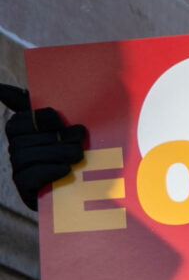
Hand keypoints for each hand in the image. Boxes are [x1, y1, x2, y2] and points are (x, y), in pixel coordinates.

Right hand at [4, 84, 87, 210]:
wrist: (89, 190)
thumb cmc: (76, 151)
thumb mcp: (65, 128)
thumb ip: (40, 108)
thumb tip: (0, 89)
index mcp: (23, 133)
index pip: (18, 121)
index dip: (36, 117)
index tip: (58, 117)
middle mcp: (16, 150)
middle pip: (23, 139)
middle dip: (54, 136)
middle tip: (80, 136)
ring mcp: (19, 170)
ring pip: (25, 157)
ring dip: (54, 153)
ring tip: (77, 155)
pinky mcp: (25, 190)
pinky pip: (28, 177)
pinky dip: (47, 171)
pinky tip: (65, 170)